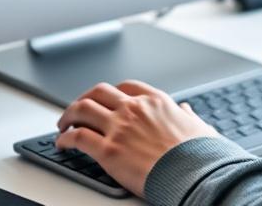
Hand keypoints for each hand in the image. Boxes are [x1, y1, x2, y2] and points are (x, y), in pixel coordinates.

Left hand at [56, 81, 217, 195]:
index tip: (105, 100)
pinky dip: (65, 139)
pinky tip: (62, 144)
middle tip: (78, 110)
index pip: (126, 87)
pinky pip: (78, 138)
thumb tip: (186, 111)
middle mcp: (134, 108)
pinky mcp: (108, 151)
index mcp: (156, 101)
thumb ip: (187, 116)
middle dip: (84, 99)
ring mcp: (120, 127)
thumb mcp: (199, 126)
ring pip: (82, 109)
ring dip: (68, 115)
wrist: (194, 173)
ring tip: (63, 125)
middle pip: (99, 92)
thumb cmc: (199, 154)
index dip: (111, 92)